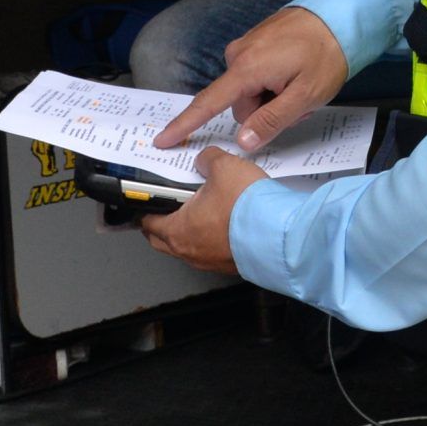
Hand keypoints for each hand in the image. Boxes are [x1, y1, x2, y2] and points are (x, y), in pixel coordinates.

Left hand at [139, 146, 267, 272]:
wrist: (280, 236)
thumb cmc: (247, 209)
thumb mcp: (224, 167)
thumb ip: (208, 160)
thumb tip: (206, 160)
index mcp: (177, 230)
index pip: (147, 222)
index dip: (146, 208)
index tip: (148, 200)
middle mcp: (190, 252)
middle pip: (162, 241)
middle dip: (162, 223)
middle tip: (170, 206)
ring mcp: (211, 262)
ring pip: (188, 248)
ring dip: (189, 233)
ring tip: (203, 212)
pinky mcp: (231, 265)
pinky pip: (212, 253)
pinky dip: (212, 240)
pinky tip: (227, 224)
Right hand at [155, 6, 347, 152]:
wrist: (340, 15)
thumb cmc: (326, 54)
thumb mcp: (305, 96)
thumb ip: (272, 121)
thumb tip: (243, 142)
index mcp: (246, 68)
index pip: (208, 103)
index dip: (185, 125)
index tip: (163, 139)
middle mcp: (238, 54)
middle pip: (240, 104)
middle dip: (265, 112)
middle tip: (299, 103)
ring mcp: (246, 45)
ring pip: (250, 91)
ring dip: (272, 97)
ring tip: (301, 85)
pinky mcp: (256, 42)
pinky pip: (256, 74)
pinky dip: (274, 82)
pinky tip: (295, 73)